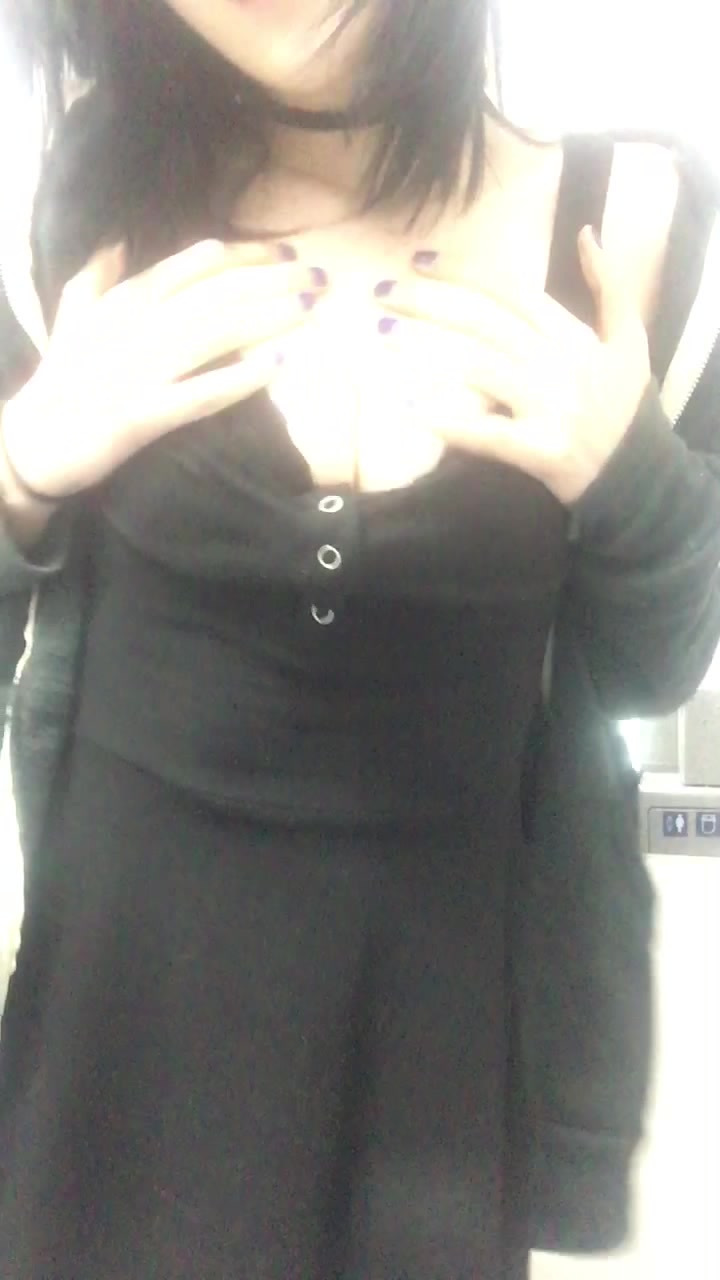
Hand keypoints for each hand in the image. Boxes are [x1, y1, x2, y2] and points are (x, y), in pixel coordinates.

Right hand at [1, 239, 325, 499]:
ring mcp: (139, 372)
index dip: (241, 256)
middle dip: (267, 281)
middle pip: (212, 295)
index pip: (190, 268)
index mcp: (123, 303)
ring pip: (212, 336)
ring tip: (306, 309)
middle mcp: (134, 330)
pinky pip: (199, 393)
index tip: (283, 252)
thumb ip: (96, 277)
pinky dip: (237, 379)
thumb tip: (114, 238)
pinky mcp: (142, 415)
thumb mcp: (72, 318)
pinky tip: (275, 368)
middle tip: (315, 276)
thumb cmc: (62, 381)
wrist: (33, 443)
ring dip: (263, 319)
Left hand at [373, 226, 652, 504]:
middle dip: (432, 302)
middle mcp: (560, 366)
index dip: (465, 272)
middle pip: (487, 322)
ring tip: (385, 334)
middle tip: (384, 291)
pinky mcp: (540, 451)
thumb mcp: (629, 340)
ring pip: (482, 368)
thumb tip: (585, 233)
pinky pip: (488, 433)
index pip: (512, 292)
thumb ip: (609, 286)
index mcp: (573, 337)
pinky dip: (450, 422)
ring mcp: (550, 409)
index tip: (421, 261)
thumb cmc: (625, 408)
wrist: (638, 477)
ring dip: (429, 349)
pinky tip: (411, 409)